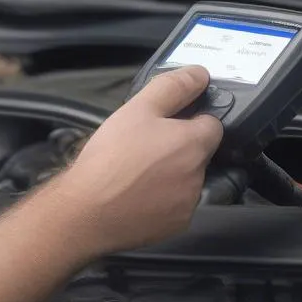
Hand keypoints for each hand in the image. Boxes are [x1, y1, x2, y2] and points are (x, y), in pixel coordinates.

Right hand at [56, 65, 222, 259]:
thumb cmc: (112, 155)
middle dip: (178, 146)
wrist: (88, 210)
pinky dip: (161, 199)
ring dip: (170, 173)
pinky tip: (135, 193)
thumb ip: (172, 88)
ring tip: (135, 169)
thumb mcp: (137, 109)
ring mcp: (188, 205)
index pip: (213, 124)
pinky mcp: (174, 226)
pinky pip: (174, 205)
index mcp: (194, 144)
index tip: (166, 121)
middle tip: (143, 143)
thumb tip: (200, 74)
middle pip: (198, 153)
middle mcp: (199, 176)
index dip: (192, 118)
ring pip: (185, 179)